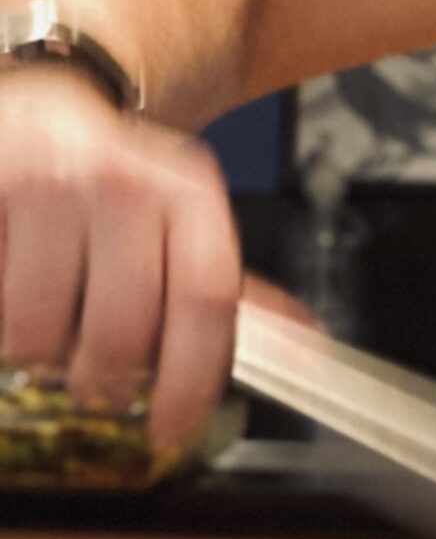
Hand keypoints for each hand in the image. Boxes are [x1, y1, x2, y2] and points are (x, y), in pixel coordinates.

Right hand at [0, 66, 240, 449]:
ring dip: (40, 354)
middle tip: (96, 386)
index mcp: (188, 193)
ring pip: (41, 327)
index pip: (207, 300)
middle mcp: (125, 180)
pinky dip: (3, 322)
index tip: (171, 429)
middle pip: (123, 327)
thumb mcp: (179, 221)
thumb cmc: (111, 184)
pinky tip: (14, 296)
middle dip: (106, 381)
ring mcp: (49, 182)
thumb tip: (302, 350)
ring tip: (46, 333)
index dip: (191, 381)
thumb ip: (232, 291)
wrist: (40, 109)